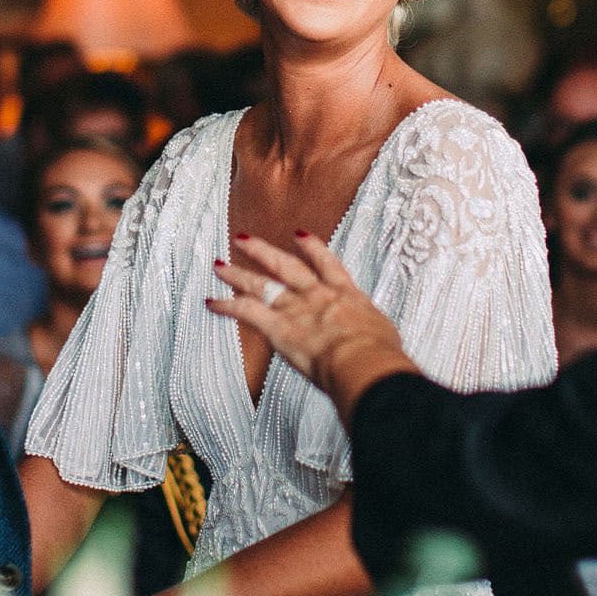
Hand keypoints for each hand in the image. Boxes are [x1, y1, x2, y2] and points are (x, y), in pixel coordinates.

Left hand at [208, 234, 414, 422]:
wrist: (363, 360)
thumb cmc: (380, 353)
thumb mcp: (384, 336)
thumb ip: (374, 334)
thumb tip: (381, 347)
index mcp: (346, 295)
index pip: (327, 264)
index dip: (312, 248)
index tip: (299, 235)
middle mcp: (317, 296)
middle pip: (285, 266)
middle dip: (263, 252)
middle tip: (244, 239)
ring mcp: (296, 309)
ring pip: (261, 284)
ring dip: (238, 274)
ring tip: (220, 264)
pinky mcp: (278, 327)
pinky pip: (246, 312)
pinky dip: (227, 306)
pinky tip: (212, 302)